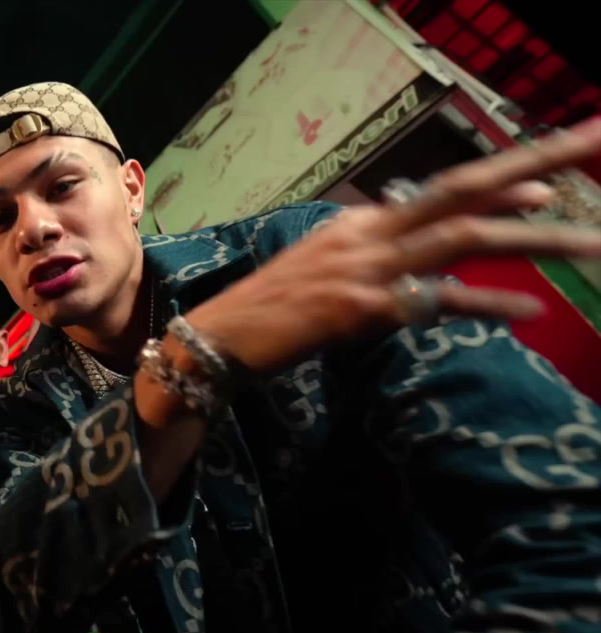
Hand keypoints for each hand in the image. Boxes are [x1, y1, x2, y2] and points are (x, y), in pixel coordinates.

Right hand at [185, 118, 600, 374]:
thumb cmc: (272, 313)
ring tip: (594, 244)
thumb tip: (425, 262)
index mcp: (361, 223)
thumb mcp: (327, 272)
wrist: (218, 339)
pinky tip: (530, 310)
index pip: (444, 188)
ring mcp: (367, 268)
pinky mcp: (361, 309)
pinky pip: (437, 301)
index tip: (555, 165)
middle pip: (466, 189)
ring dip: (536, 239)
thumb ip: (377, 258)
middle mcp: (369, 234)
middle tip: (593, 143)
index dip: (502, 174)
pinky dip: (487, 304)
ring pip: (465, 237)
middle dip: (536, 163)